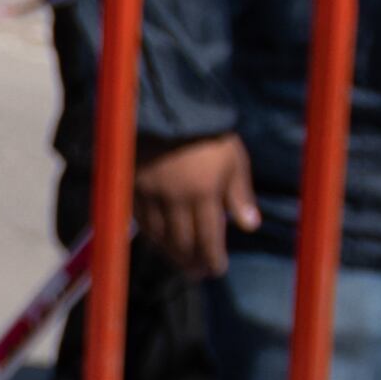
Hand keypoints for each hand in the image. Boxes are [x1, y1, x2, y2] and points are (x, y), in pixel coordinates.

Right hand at [137, 133, 257, 280]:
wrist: (168, 106)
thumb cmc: (208, 133)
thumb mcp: (234, 159)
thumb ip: (240, 193)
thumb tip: (250, 226)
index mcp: (203, 192)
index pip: (208, 238)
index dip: (212, 258)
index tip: (217, 270)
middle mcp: (174, 198)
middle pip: (182, 242)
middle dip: (192, 261)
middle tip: (199, 273)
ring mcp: (149, 193)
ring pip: (159, 235)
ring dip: (171, 253)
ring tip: (181, 263)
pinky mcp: (130, 186)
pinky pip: (140, 220)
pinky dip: (151, 236)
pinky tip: (159, 242)